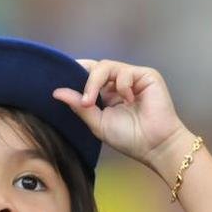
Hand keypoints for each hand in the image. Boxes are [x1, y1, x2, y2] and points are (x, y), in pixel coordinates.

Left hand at [52, 59, 190, 174]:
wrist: (154, 145)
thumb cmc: (129, 138)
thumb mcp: (97, 123)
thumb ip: (79, 106)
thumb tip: (56, 92)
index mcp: (106, 93)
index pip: (87, 75)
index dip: (74, 73)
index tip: (59, 79)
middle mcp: (118, 83)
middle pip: (94, 68)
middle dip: (84, 80)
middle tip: (84, 100)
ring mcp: (132, 78)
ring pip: (106, 66)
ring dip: (96, 82)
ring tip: (94, 102)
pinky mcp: (146, 76)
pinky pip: (125, 72)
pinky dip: (122, 85)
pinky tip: (128, 101)